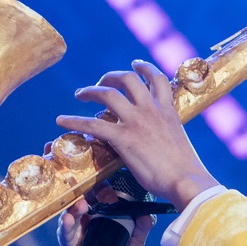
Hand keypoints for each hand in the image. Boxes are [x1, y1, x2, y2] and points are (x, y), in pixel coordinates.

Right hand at [47, 143, 154, 245]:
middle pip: (78, 194)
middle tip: (75, 174)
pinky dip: (67, 225)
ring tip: (80, 203)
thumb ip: (142, 226)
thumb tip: (146, 216)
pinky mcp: (69, 244)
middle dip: (73, 182)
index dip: (95, 177)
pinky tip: (69, 219)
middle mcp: (87, 214)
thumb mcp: (137, 236)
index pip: (96, 187)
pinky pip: (66, 233)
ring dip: (74, 205)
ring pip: (71, 211)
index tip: (98, 169)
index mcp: (101, 207)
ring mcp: (77, 228)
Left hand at [56, 61, 220, 210]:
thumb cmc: (185, 170)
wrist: (186, 181)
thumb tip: (159, 143)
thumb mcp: (179, 141)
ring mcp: (136, 121)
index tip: (135, 64)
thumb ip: (166, 133)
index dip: (144, 68)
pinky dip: (73, 121)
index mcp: (168, 110)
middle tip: (101, 83)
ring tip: (80, 95)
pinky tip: (60, 121)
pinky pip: (92, 124)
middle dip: (110, 77)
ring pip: (108, 94)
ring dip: (90, 91)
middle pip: (127, 79)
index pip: (157, 78)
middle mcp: (151, 109)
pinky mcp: (123, 138)